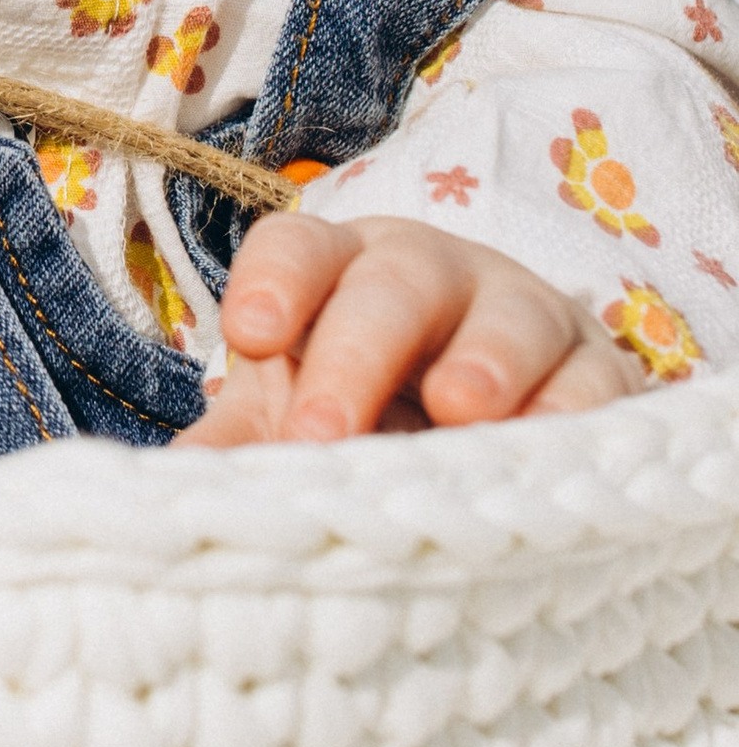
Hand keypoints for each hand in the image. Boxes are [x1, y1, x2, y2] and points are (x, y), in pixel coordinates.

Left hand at [171, 209, 633, 447]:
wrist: (491, 418)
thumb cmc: (365, 408)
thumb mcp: (289, 417)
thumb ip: (232, 446)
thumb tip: (153, 497)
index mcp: (337, 272)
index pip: (299, 249)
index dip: (275, 281)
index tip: (249, 334)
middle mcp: (428, 275)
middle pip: (392, 285)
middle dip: (356, 351)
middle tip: (323, 431)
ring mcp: (520, 315)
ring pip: (506, 317)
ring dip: (484, 360)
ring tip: (457, 410)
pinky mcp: (594, 370)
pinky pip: (594, 383)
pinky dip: (573, 414)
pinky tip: (547, 453)